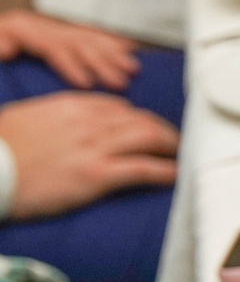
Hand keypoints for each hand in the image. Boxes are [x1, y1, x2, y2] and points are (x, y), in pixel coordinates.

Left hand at [0, 12, 140, 89]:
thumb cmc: (0, 41)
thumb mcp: (0, 38)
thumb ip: (2, 43)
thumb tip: (4, 49)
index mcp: (25, 28)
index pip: (54, 47)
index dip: (71, 65)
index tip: (86, 84)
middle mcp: (44, 26)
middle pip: (79, 43)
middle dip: (102, 63)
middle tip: (121, 82)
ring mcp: (55, 28)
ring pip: (90, 38)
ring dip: (114, 54)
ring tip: (133, 69)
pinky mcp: (62, 32)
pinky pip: (92, 34)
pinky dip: (112, 41)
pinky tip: (130, 48)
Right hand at [0, 91, 178, 217]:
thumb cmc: (1, 149)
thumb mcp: (28, 119)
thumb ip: (56, 118)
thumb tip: (70, 126)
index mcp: (70, 105)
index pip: (117, 107)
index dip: (138, 118)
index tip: (147, 128)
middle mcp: (87, 122)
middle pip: (140, 120)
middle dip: (162, 131)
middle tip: (174, 143)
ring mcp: (94, 147)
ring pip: (149, 139)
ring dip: (171, 147)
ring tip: (181, 156)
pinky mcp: (97, 174)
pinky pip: (144, 169)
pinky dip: (166, 171)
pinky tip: (176, 176)